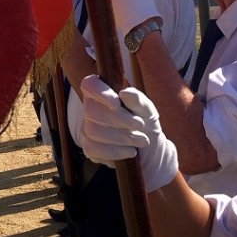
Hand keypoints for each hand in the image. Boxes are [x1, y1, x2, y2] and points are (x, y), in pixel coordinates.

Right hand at [78, 75, 177, 191]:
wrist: (150, 151)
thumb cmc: (146, 125)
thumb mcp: (148, 111)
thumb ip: (138, 100)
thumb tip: (124, 93)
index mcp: (102, 94)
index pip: (89, 84)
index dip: (99, 92)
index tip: (117, 103)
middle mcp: (90, 110)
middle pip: (91, 110)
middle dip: (119, 119)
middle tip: (140, 125)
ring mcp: (87, 129)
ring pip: (93, 130)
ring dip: (122, 137)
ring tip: (141, 140)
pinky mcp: (89, 148)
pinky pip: (94, 148)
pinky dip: (117, 151)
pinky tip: (131, 151)